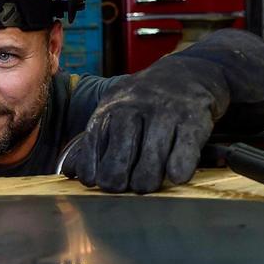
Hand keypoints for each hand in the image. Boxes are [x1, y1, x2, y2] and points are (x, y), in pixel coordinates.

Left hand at [62, 57, 226, 192]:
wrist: (186, 74)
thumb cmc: (142, 105)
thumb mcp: (113, 112)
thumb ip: (94, 142)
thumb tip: (70, 172)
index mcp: (111, 108)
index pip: (94, 142)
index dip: (92, 168)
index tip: (95, 182)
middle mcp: (136, 108)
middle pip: (120, 152)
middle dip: (116, 179)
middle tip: (120, 188)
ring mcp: (165, 113)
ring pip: (152, 156)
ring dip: (146, 179)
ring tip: (145, 186)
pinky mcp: (193, 120)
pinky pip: (184, 150)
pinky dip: (179, 168)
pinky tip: (175, 177)